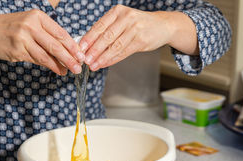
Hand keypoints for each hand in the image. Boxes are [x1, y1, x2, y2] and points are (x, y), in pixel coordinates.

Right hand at [0, 10, 84, 74]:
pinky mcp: (17, 51)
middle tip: (78, 68)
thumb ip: (48, 35)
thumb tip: (68, 51)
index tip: (81, 56)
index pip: (60, 33)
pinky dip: (48, 66)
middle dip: (69, 58)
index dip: (72, 46)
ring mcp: (23, 39)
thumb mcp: (31, 25)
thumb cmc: (13, 28)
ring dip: (59, 65)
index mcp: (38, 17)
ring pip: (46, 55)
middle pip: (55, 45)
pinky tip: (56, 70)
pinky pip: (36, 60)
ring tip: (68, 72)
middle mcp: (31, 26)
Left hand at [80, 5, 197, 70]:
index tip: (80, 48)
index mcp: (118, 12)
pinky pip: (123, 52)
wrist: (162, 26)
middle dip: (94, 50)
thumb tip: (87, 45)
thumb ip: (106, 31)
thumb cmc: (138, 25)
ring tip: (93, 65)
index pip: (99, 26)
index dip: (88, 38)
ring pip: (114, 46)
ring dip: (102, 57)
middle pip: (106, 36)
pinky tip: (104, 64)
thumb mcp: (121, 22)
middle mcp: (126, 18)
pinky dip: (112, 59)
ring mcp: (135, 29)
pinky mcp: (141, 40)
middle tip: (85, 60)